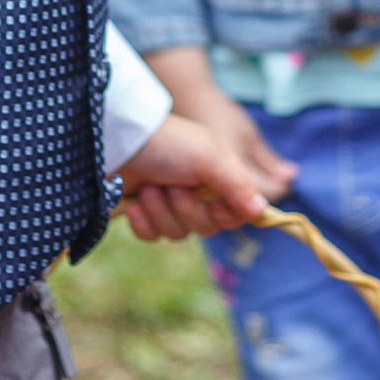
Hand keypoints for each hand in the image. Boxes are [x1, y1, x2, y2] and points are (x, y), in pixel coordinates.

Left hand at [115, 112, 269, 239]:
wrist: (119, 141)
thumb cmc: (169, 144)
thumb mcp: (209, 157)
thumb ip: (238, 184)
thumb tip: (261, 211)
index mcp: (218, 176)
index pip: (237, 212)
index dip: (227, 214)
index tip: (216, 204)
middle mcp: (197, 192)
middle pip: (207, 227)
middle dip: (187, 210)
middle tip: (174, 187)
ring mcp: (169, 204)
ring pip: (178, 234)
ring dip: (161, 212)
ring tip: (149, 188)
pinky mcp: (144, 214)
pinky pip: (152, 237)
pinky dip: (144, 222)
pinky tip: (136, 203)